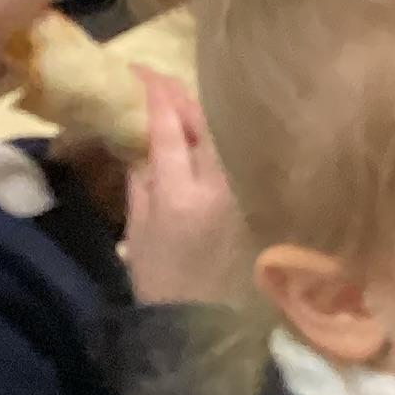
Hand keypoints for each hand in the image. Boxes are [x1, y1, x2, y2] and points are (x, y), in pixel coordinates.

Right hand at [121, 73, 246, 305]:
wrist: (199, 321)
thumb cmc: (159, 279)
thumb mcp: (138, 229)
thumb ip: (140, 179)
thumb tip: (137, 138)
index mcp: (180, 196)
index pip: (169, 131)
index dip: (156, 97)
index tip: (141, 73)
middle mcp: (218, 188)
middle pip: (205, 126)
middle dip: (182, 97)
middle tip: (160, 80)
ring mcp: (243, 194)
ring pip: (226, 138)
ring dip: (204, 114)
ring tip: (181, 99)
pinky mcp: (256, 202)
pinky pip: (238, 157)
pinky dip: (222, 138)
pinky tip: (209, 131)